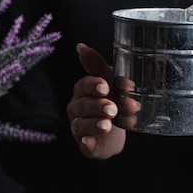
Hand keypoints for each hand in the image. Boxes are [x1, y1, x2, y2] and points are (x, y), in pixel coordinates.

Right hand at [66, 44, 126, 158]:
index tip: (105, 87)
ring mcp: (79, 128)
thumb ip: (98, 68)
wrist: (115, 134)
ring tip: (107, 125)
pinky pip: (84, 145)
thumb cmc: (110, 103)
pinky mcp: (87, 146)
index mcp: (83, 91)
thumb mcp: (109, 84)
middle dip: (97, 106)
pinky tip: (90, 141)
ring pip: (81, 125)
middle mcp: (77, 109)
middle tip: (113, 109)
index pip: (84, 85)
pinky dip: (86, 144)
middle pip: (82, 106)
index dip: (93, 85)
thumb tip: (81, 47)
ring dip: (93, 124)